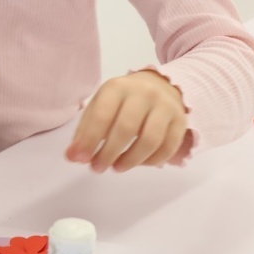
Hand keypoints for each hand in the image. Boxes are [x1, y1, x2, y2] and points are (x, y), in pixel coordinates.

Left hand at [65, 69, 188, 172]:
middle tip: (97, 168)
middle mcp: (143, 93)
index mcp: (117, 87)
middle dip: (109, 153)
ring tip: (117, 167)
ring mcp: (165, 106)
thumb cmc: (121, 101)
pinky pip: (168, 148)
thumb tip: (73, 156)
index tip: (80, 159)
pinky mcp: (181, 121)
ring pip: (150, 140)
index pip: (102, 115)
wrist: (158, 86)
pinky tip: (138, 163)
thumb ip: (85, 131)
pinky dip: (152, 161)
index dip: (90, 140)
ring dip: (131, 160)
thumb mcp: (100, 106)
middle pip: (126, 128)